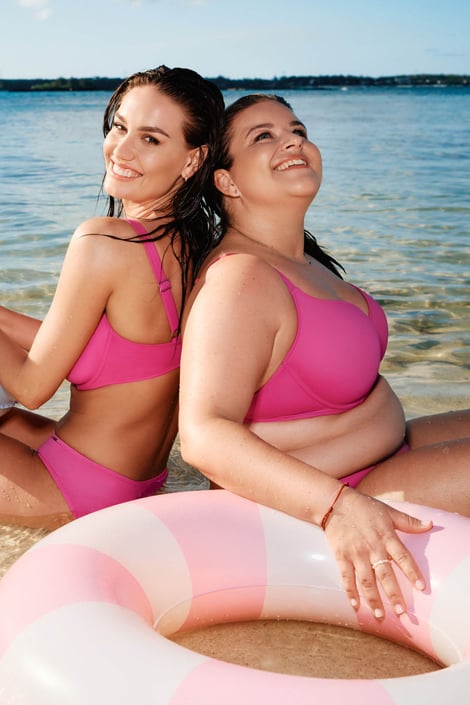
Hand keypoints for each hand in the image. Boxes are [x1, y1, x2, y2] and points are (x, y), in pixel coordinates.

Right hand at [323, 487, 431, 617]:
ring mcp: (356, 553)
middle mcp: (372, 547)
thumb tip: (430, 524)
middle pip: (385, 574)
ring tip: (380, 616)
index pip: (403, 557)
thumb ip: (409, 522)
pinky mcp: (341, 556)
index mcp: (386, 536)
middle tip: (402, 613)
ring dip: (373, 599)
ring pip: (366, 580)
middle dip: (393, 595)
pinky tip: (355, 606)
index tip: (421, 588)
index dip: (412, 572)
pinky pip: (346, 577)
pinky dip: (350, 592)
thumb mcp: (388, 512)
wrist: (335, 503)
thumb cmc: (364, 507)